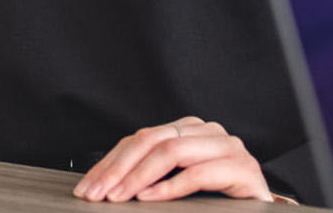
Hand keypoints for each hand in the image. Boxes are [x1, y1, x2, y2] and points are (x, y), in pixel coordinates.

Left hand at [73, 117, 272, 201]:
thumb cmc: (219, 201)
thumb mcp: (177, 184)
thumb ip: (150, 176)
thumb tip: (105, 185)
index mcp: (191, 131)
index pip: (141, 138)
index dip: (111, 161)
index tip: (88, 185)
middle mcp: (209, 133)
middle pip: (153, 139)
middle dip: (119, 168)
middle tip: (98, 193)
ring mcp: (229, 148)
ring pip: (172, 150)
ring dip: (139, 176)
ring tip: (119, 196)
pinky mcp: (244, 169)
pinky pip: (199, 173)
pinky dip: (169, 187)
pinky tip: (150, 198)